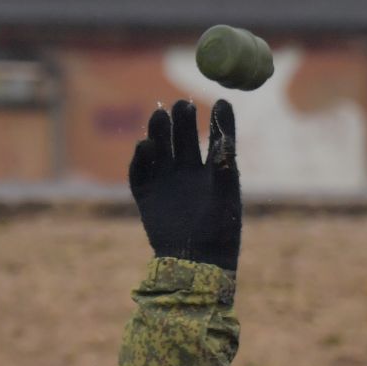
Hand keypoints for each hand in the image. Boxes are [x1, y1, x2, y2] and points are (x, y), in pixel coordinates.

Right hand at [128, 98, 241, 272]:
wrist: (196, 263)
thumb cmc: (219, 232)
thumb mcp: (226, 198)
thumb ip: (224, 166)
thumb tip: (226, 139)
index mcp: (213, 170)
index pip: (215, 137)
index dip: (219, 120)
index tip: (222, 102)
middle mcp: (188, 171)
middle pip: (183, 136)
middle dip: (181, 120)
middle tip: (181, 105)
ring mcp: (166, 181)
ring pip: (160, 148)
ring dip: (159, 132)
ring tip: (161, 117)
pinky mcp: (146, 194)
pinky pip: (140, 171)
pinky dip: (141, 157)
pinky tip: (146, 146)